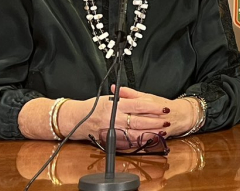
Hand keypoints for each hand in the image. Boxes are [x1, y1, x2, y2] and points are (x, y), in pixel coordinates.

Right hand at [57, 85, 194, 138]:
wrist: (73, 120)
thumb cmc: (90, 107)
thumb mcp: (107, 98)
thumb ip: (122, 97)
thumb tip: (136, 96)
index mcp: (115, 105)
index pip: (138, 105)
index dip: (152, 108)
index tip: (163, 108)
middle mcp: (114, 118)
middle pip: (139, 120)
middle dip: (154, 121)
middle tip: (166, 120)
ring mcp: (111, 130)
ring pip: (134, 133)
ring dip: (149, 133)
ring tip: (161, 131)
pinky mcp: (109, 140)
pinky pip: (126, 142)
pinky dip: (138, 141)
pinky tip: (146, 140)